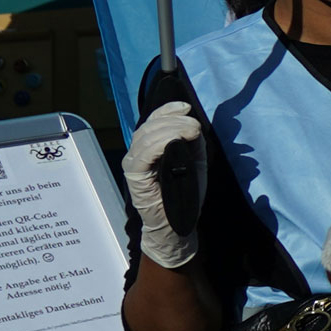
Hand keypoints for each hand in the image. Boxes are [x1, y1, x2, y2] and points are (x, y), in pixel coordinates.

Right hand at [121, 102, 206, 271]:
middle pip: (149, 126)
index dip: (167, 110)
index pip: (153, 121)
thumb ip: (194, 144)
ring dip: (171, 129)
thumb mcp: (194, 162)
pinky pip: (143, 154)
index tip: (186, 106)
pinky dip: (159, 144)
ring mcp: (134, 165)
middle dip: (174, 120)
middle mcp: (137, 153)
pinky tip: (175, 142)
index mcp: (150, 148)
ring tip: (192, 131)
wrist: (178, 224)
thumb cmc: (185, 194)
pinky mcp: (135, 177)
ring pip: (146, 137)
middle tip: (195, 124)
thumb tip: (196, 124)